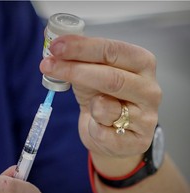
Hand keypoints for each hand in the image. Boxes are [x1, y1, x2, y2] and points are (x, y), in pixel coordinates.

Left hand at [40, 35, 161, 174]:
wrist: (115, 137)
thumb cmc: (104, 100)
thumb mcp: (92, 76)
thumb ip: (80, 61)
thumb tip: (55, 46)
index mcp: (142, 64)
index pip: (113, 51)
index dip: (82, 48)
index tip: (56, 46)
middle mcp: (150, 89)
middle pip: (110, 77)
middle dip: (74, 70)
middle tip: (47, 65)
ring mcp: (146, 117)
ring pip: (105, 107)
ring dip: (88, 105)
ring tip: (90, 106)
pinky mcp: (137, 141)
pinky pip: (102, 133)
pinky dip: (92, 127)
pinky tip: (98, 126)